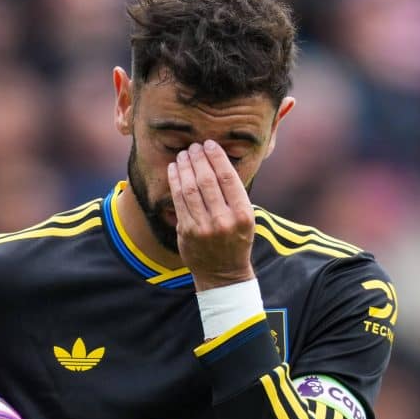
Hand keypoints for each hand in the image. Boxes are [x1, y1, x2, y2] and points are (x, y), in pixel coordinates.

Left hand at [167, 140, 256, 290]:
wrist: (223, 274)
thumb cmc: (235, 241)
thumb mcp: (245, 219)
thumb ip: (234, 194)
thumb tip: (217, 160)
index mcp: (243, 214)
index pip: (228, 177)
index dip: (216, 157)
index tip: (210, 144)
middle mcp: (224, 220)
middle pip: (207, 180)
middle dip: (198, 158)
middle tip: (194, 146)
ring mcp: (204, 227)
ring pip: (190, 188)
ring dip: (184, 167)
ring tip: (183, 155)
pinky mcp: (187, 232)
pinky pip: (178, 200)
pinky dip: (175, 181)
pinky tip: (174, 170)